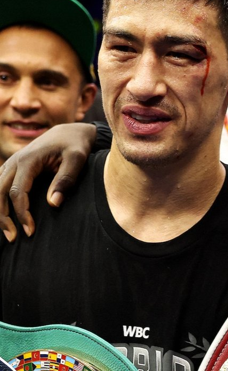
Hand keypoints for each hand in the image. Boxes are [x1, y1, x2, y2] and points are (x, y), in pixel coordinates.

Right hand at [0, 122, 95, 241]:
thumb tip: (53, 204)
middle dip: (3, 217)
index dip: (21, 213)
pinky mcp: (13, 168)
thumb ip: (65, 180)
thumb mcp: (77, 160)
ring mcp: (11, 164)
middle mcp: (15, 161)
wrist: (69, 132)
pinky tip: (6, 217)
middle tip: (14, 238)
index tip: (31, 231)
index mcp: (29, 160)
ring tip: (9, 232)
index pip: (16, 191)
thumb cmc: (75, 146)